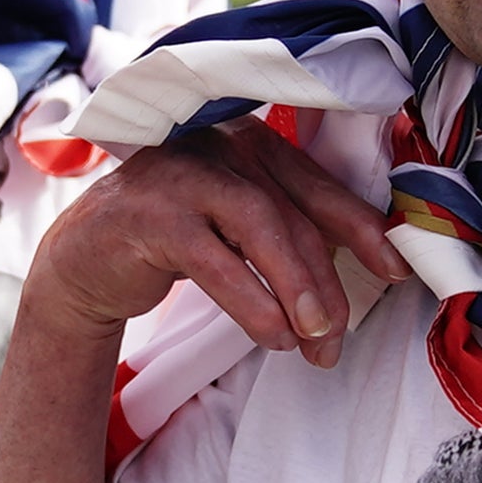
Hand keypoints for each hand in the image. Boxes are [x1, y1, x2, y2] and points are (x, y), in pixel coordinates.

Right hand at [31, 121, 404, 364]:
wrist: (84, 258)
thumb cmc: (173, 242)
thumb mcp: (235, 229)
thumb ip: (287, 235)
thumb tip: (359, 279)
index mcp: (250, 142)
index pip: (319, 185)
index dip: (363, 229)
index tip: (397, 271)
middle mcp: (220, 145)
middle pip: (294, 213)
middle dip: (326, 283)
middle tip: (338, 337)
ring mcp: (182, 174)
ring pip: (261, 227)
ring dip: (296, 290)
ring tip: (313, 340)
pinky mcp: (149, 214)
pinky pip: (215, 260)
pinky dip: (251, 302)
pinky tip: (272, 335)